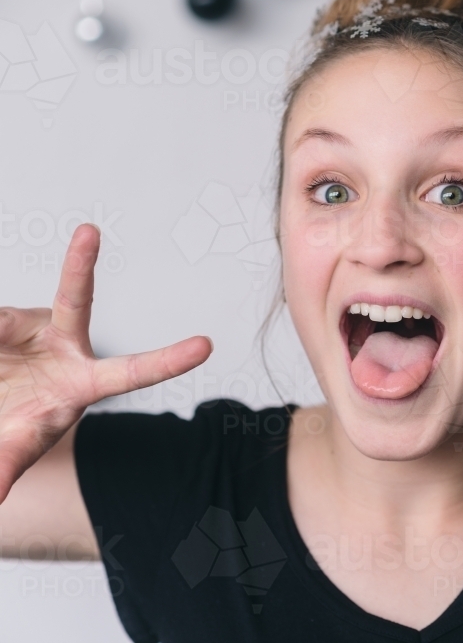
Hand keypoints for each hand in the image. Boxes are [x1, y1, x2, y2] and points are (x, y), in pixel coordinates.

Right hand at [0, 223, 211, 502]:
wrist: (1, 395)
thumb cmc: (22, 420)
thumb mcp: (17, 447)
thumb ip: (6, 465)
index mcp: (83, 381)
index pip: (132, 373)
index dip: (167, 361)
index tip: (205, 346)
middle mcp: (65, 343)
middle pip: (75, 301)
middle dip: (81, 264)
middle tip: (89, 233)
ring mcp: (33, 324)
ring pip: (4, 321)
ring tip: (0, 377)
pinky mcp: (7, 318)